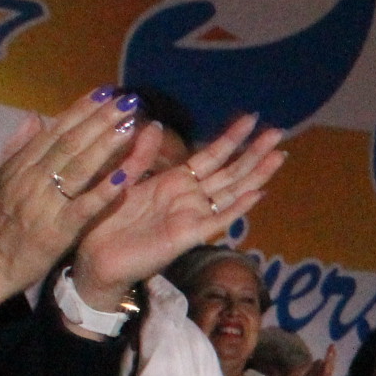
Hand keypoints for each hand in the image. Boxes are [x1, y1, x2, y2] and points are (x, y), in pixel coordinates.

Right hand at [0, 86, 148, 308]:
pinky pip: (85, 206)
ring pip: (79, 167)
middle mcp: (32, 178)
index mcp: (19, 165)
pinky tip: (126, 175)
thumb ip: (17, 147)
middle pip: (71, 142)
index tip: (105, 92)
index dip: (81, 110)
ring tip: (131, 125)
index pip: (55, 131)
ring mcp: (44, 203)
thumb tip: (34, 115)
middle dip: (100, 119)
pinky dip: (105, 190)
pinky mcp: (56, 230)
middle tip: (128, 100)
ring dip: (107, 144)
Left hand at [70, 113, 284, 304]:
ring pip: (232, 191)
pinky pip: (219, 218)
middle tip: (279, 132)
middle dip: (254, 151)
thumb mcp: (123, 179)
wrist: (96, 256)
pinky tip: (257, 193)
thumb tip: (154, 123)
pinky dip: (238, 207)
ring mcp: (193, 215)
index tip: (252, 118)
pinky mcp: (189, 234)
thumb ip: (142, 154)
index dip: (232, 138)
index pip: (212, 155)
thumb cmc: (107, 220)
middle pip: (230, 171)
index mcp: (176, 181)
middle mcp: (191, 197)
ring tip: (279, 156)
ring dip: (256, 173)